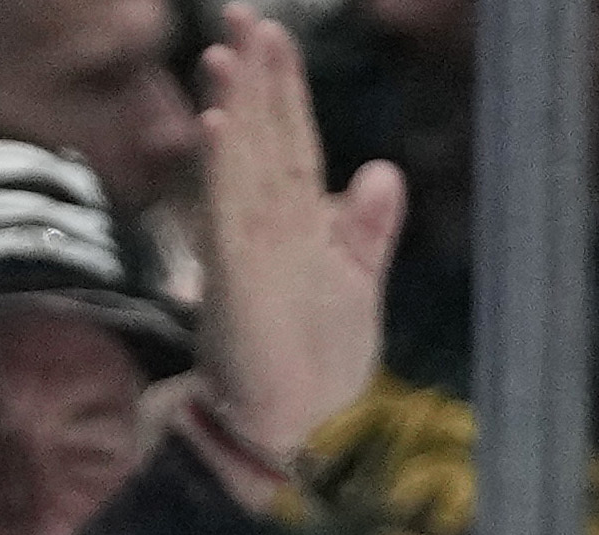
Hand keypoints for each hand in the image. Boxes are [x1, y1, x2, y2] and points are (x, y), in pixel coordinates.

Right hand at [184, 6, 401, 469]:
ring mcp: (246, 247)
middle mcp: (267, 224)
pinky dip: (221, 167)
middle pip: (260, 136)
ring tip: (226, 50)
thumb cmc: (314, 367)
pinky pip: (226, 212)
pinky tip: (216, 125)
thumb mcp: (357, 289)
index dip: (283, 88)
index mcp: (299, 223)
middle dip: (253, 76)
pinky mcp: (235, 277)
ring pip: (241, 161)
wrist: (284, 429)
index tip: (271, 34)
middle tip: (239, 15)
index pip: (291, 140)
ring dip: (234, 105)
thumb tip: (382, 170)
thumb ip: (367, 231)